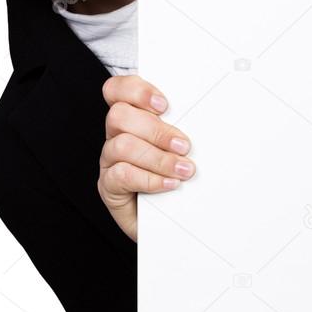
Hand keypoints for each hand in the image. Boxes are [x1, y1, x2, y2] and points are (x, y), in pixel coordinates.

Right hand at [98, 75, 195, 241]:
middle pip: (119, 115)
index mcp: (131, 118)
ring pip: (122, 145)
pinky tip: (169, 184)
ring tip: (183, 170)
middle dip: (156, 129)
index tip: (164, 104)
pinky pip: (121, 175)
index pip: (117, 90)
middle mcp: (116, 136)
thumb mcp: (182, 148)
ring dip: (158, 157)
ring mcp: (110, 161)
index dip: (136, 91)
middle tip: (184, 145)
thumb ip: (182, 128)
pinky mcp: (109, 186)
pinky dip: (149, 179)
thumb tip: (202, 119)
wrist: (170, 221)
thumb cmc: (177, 180)